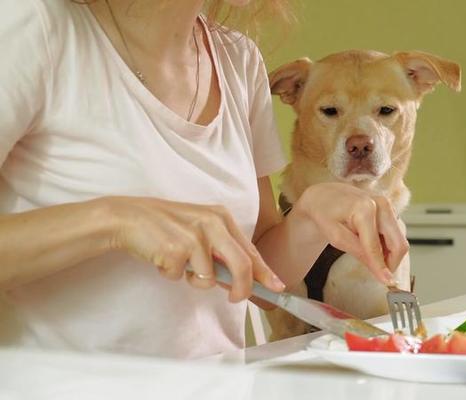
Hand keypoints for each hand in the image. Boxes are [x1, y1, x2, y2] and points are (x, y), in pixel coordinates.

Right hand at [102, 196, 284, 301]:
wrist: (129, 217)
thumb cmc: (166, 227)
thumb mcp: (200, 230)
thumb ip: (221, 251)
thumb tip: (240, 281)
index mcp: (221, 217)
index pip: (250, 250)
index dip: (265, 272)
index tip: (277, 287)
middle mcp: (212, 224)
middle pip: (241, 265)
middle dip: (242, 288)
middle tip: (235, 299)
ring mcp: (194, 236)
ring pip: (208, 278)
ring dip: (192, 279)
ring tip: (178, 261)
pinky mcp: (175, 249)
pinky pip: (180, 277)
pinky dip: (171, 274)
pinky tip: (162, 258)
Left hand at [291, 183, 408, 285]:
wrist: (325, 196)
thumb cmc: (326, 213)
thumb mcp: (336, 237)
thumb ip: (359, 253)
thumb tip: (380, 271)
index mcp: (365, 209)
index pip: (376, 247)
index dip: (382, 268)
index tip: (387, 283)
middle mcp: (381, 205)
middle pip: (399, 243)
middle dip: (391, 263)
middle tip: (380, 274)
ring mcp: (388, 206)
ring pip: (400, 241)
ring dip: (390, 255)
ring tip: (369, 256)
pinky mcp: (390, 210)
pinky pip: (396, 235)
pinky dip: (388, 246)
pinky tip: (372, 246)